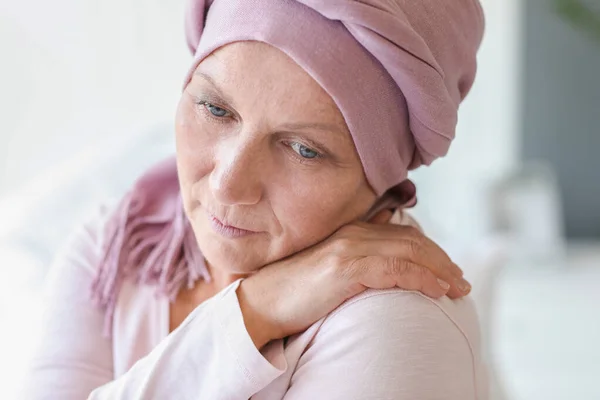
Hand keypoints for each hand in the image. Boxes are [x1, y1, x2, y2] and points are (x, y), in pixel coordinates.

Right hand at [237, 210, 470, 348]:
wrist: (263, 303)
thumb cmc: (297, 292)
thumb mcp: (333, 270)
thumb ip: (359, 256)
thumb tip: (385, 251)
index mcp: (352, 232)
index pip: (403, 235)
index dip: (432, 251)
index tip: (449, 271)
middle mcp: (353, 234)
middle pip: (411, 240)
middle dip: (442, 261)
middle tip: (462, 282)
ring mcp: (349, 248)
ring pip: (408, 252)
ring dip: (439, 270)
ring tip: (457, 289)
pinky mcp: (345, 268)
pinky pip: (394, 269)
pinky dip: (421, 278)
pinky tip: (436, 291)